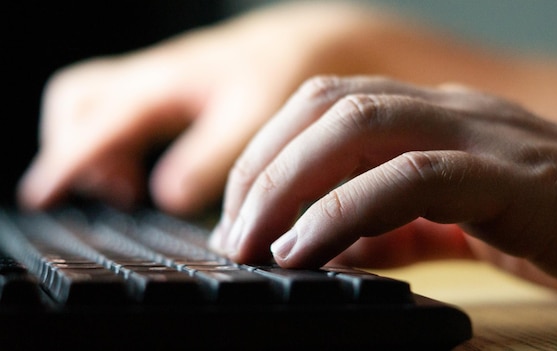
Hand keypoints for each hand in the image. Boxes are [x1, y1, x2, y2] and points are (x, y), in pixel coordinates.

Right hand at [16, 2, 381, 215]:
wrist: (303, 44)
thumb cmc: (283, 75)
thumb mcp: (252, 121)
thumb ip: (208, 159)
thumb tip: (165, 196)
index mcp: (164, 85)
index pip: (98, 124)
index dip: (67, 163)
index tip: (42, 196)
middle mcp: (150, 77)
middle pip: (75, 101)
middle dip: (72, 148)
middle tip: (116, 193)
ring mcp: (156, 78)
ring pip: (92, 102)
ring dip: (93, 146)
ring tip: (128, 186)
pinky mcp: (168, 86)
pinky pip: (117, 107)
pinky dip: (114, 141)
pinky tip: (145, 166)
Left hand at [210, 75, 556, 315]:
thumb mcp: (453, 224)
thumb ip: (392, 226)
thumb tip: (323, 244)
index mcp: (435, 114)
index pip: (328, 105)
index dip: (268, 154)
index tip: (238, 213)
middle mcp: (451, 109)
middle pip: (329, 105)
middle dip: (263, 167)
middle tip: (232, 231)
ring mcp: (483, 135)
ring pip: (360, 126)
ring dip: (291, 183)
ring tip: (256, 241)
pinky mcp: (514, 176)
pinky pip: (413, 179)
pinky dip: (347, 212)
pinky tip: (311, 249)